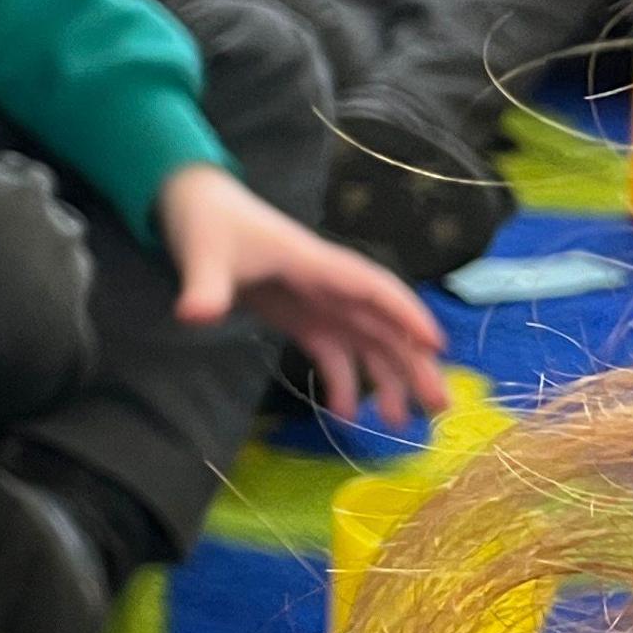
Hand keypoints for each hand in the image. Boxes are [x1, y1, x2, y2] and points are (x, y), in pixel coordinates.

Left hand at [159, 165, 449, 424]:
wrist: (195, 208)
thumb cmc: (209, 223)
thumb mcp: (202, 256)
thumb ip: (204, 288)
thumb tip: (194, 316)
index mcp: (314, 264)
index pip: (372, 287)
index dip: (405, 313)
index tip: (436, 345)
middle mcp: (327, 286)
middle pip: (382, 324)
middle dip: (411, 361)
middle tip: (438, 404)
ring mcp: (318, 303)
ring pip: (366, 343)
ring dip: (387, 379)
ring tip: (399, 424)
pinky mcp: (302, 319)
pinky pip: (333, 353)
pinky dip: (342, 382)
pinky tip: (344, 415)